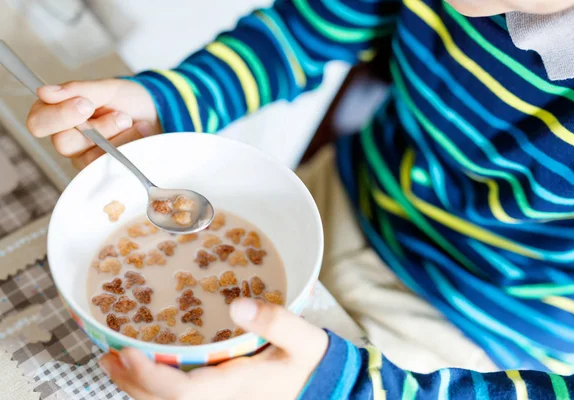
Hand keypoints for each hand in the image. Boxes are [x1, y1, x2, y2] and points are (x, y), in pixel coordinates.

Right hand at [26, 79, 160, 168]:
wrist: (155, 114)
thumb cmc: (126, 100)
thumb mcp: (106, 89)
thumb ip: (78, 90)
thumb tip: (45, 92)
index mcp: (55, 114)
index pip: (38, 123)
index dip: (60, 116)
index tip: (86, 104)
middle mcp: (65, 139)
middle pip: (64, 144)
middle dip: (97, 128)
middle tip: (120, 116)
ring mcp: (84, 157)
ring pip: (90, 157)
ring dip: (115, 138)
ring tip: (130, 122)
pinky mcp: (104, 170)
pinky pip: (111, 164)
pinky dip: (128, 146)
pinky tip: (140, 133)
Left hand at [99, 299, 328, 399]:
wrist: (322, 386)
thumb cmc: (311, 362)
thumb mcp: (303, 338)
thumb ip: (275, 321)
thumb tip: (237, 305)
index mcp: (237, 387)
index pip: (183, 393)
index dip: (150, 377)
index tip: (127, 354)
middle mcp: (221, 399)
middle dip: (131, 382)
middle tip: (107, 354)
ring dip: (137, 385)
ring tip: (115, 361)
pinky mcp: (218, 395)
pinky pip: (179, 396)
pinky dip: (155, 384)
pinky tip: (145, 367)